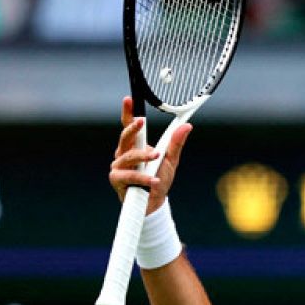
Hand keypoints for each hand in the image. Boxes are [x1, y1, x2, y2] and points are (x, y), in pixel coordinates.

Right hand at [109, 96, 192, 213]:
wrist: (154, 204)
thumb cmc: (159, 180)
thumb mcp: (170, 160)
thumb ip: (176, 143)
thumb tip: (187, 126)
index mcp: (134, 146)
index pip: (129, 127)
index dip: (128, 113)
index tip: (128, 100)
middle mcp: (123, 154)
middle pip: (125, 137)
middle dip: (133, 128)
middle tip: (141, 121)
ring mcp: (118, 167)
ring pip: (129, 157)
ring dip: (143, 156)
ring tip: (157, 157)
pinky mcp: (117, 181)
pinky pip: (130, 176)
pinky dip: (144, 178)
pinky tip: (154, 181)